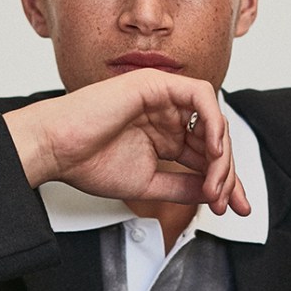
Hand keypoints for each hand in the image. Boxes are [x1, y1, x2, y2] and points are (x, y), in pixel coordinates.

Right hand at [3, 69, 249, 215]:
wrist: (57, 150)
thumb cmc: (88, 164)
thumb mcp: (148, 185)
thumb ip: (182, 187)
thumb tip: (213, 193)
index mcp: (164, 136)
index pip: (205, 156)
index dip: (225, 181)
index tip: (233, 208)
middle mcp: (167, 115)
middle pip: (215, 139)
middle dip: (229, 172)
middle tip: (227, 200)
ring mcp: (163, 98)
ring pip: (213, 119)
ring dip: (222, 153)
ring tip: (216, 182)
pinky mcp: (156, 83)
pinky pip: (200, 95)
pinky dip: (213, 121)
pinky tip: (213, 150)